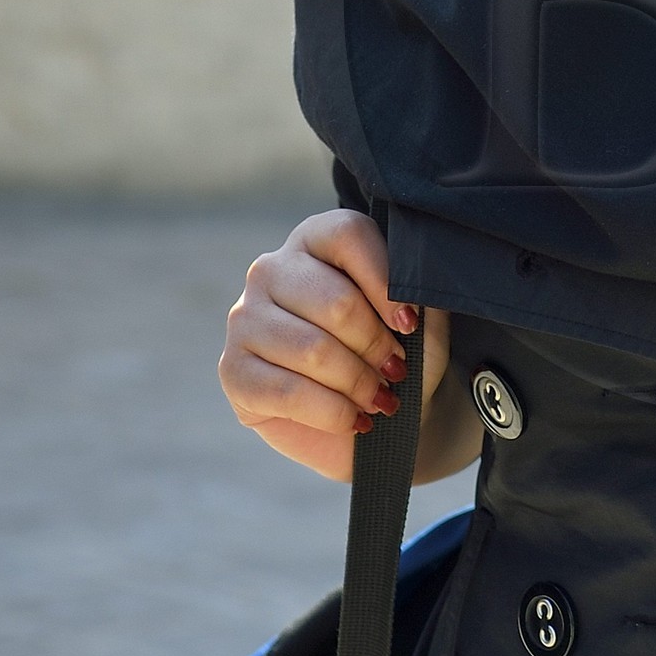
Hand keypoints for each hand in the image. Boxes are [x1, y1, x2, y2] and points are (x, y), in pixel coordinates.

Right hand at [220, 209, 449, 481]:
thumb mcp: (422, 322)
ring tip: (379, 398)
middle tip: (395, 371)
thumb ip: (420, 295)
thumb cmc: (397, 356)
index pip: (348, 237)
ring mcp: (245, 318)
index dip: (386, 283)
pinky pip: (287, 392)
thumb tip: (413, 294)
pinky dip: (333, 412)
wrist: (377, 418)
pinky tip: (354, 419)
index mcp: (316, 239)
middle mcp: (272, 269)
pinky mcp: (233, 370)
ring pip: (312, 349)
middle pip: (335, 302)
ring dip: (358, 383)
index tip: (410, 324)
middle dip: (376, 345)